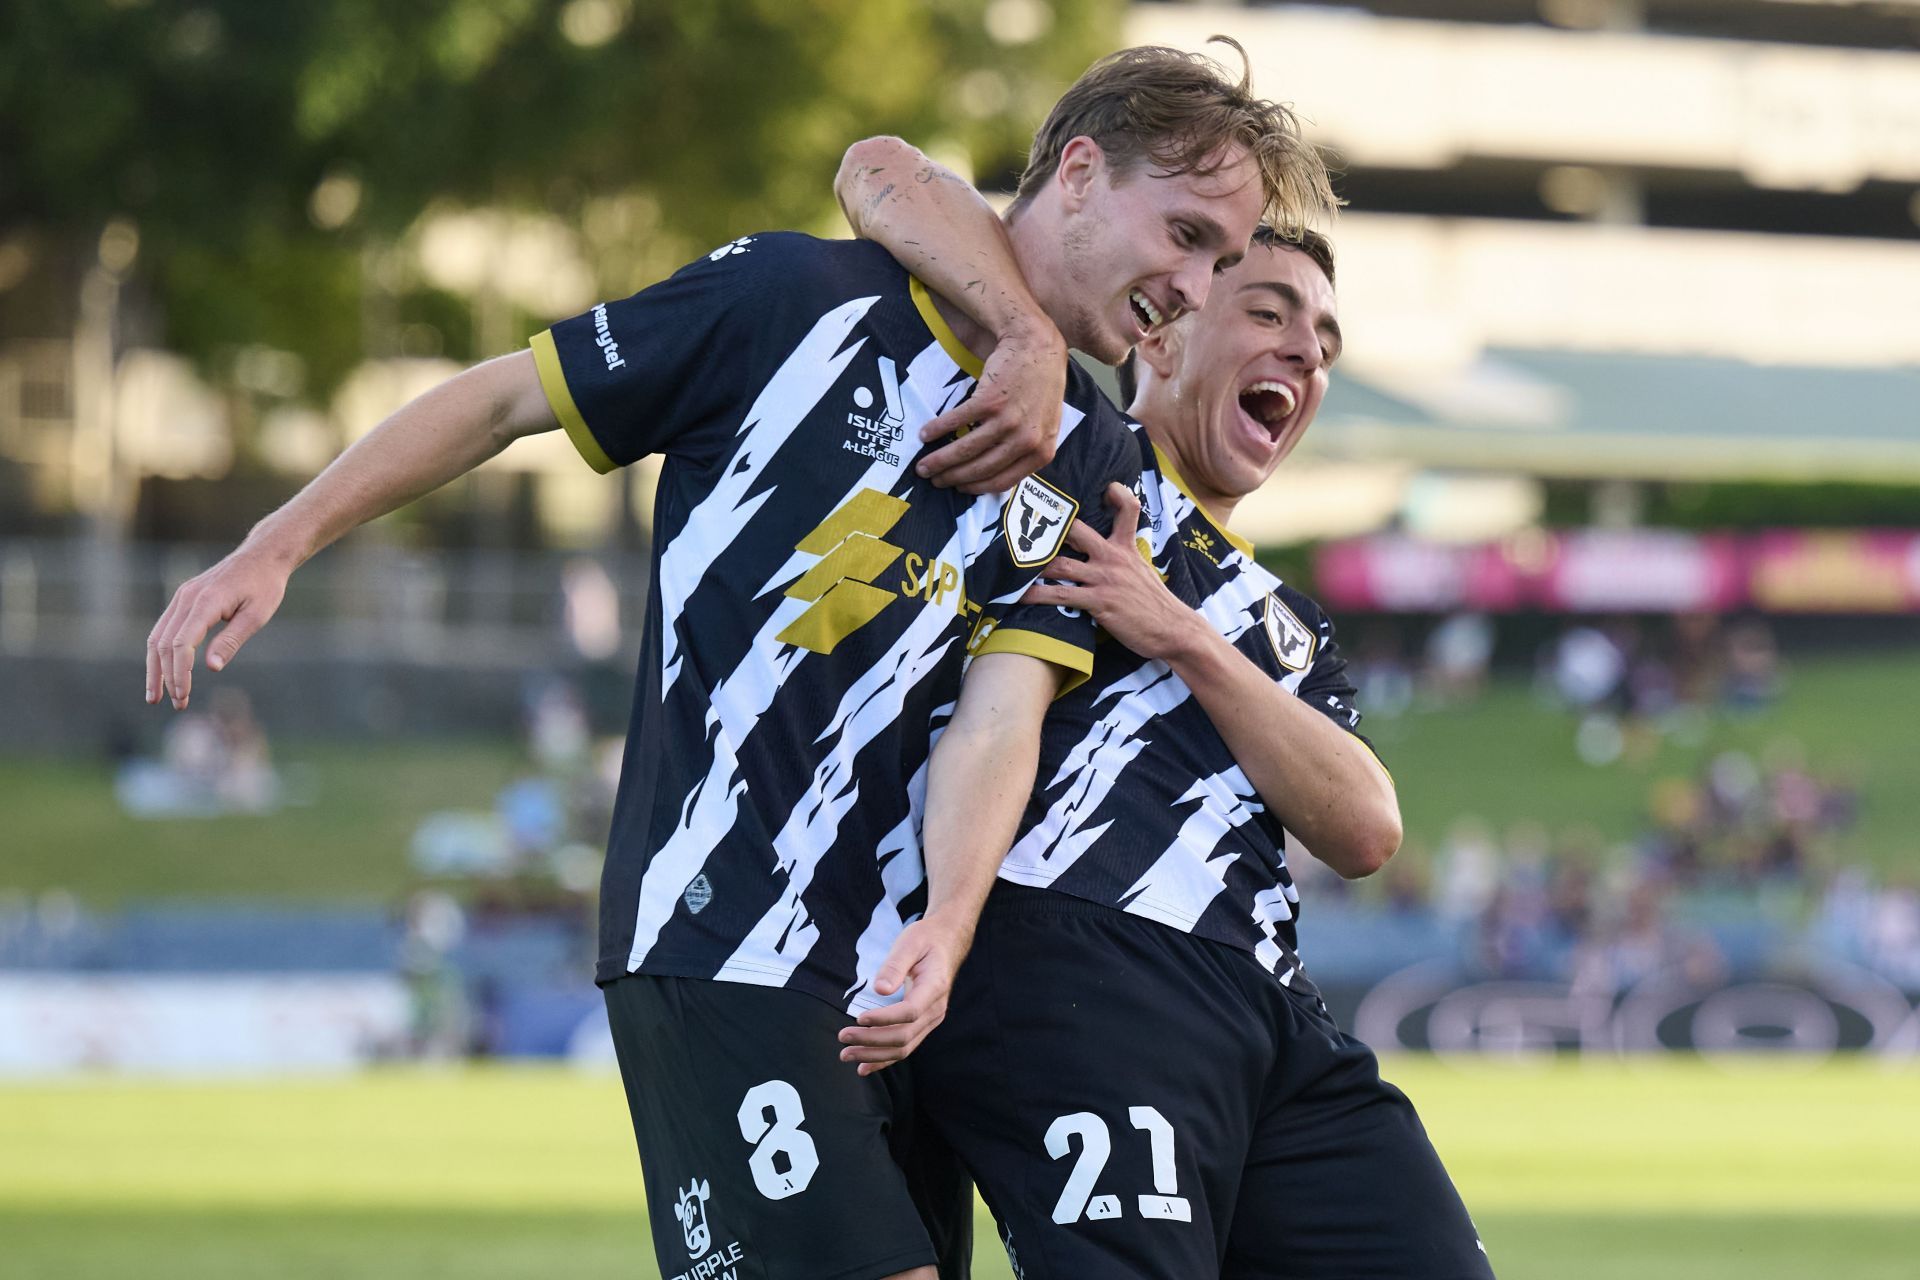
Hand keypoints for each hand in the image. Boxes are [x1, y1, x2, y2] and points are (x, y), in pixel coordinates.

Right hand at [145, 547, 291, 708]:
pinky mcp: (183, 599)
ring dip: (155, 668)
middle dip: (167, 677)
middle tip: (177, 704)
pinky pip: (163, 629)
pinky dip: (159, 652)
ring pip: (156, 637)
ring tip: (156, 696)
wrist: (262, 556)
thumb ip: (232, 640)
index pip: (181, 643)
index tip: (184, 695)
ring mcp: (181, 596)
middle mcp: (186, 597)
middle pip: (163, 643)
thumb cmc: (265, 586)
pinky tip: (162, 672)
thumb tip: (211, 668)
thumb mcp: (256, 615)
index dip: (180, 672)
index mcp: (206, 601)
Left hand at [836, 915, 972, 1074]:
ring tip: (847, 1055)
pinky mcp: (924, 1025)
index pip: (909, 1012)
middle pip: (903, 1036)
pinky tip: (864, 1066)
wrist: (946, 943)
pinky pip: (905, 1047)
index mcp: (934, 988)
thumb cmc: (926, 940)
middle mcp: (936, 1010)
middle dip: (871, 1041)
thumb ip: (895, 965)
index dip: (883, 1019)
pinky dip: (884, 1059)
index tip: (858, 1019)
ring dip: (874, 1055)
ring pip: (904, 1047)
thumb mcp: (910, 942)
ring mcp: (931, 1020)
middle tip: (842, 1037)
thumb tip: (880, 989)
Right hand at [916, 319, 1066, 494]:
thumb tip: (997, 476)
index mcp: (1041, 451)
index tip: (957, 488)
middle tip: (933, 479)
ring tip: (923, 464)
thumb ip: (1027, 451)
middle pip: (981, 468)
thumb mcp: (1045, 426)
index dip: (975, 488)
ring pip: (966, 449)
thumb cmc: (1041, 387)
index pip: (1002, 481)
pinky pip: (956, 422)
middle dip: (952, 477)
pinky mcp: (989, 401)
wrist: (1037, 347)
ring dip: (940, 459)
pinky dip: (937, 430)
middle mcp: (1025, 440)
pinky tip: (926, 434)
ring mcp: (1007, 421)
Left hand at [1019, 483, 1201, 661]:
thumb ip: (1125, 557)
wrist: (1174, 630)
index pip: (1128, 508)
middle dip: (1049, 527)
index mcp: (1128, 547)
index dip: (1116, 494)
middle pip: (1078, 530)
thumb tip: (1105, 555)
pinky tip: (1020, 595)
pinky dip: (1036, 595)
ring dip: (1033, 565)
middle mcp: (1115, 557)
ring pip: (1060, 564)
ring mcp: (1105, 578)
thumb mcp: (1144, 571)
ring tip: (1009, 563)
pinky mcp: (1099, 601)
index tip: (1102, 488)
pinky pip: (1059, 595)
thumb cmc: (1157, 604)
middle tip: (1021, 522)